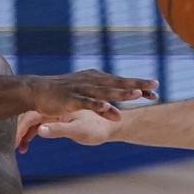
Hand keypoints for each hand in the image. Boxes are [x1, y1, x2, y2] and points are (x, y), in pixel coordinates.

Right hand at [16, 109, 116, 152]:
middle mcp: (55, 106)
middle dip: (19, 132)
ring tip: (20, 150)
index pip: (31, 116)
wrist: (112, 127)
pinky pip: (39, 125)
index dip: (20, 130)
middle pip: (29, 117)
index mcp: (58, 106)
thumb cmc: (97, 129)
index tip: (14, 144)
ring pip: (33, 122)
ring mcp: (56, 112)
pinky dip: (32, 136)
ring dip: (24, 135)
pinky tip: (26, 148)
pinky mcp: (58, 118)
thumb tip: (39, 130)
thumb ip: (59, 129)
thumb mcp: (78, 131)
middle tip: (13, 148)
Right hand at [29, 70, 157, 120]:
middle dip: (137, 84)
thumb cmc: (63, 94)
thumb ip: (103, 104)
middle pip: (118, 83)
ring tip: (138, 94)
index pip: (122, 81)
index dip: (139, 85)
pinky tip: (109, 109)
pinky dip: (98, 105)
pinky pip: (87, 103)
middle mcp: (92, 81)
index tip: (156, 89)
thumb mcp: (86, 97)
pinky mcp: (71, 99)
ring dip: (121, 92)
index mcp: (97, 79)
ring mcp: (81, 89)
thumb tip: (119, 113)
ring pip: (105, 91)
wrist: (37, 90)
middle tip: (155, 85)